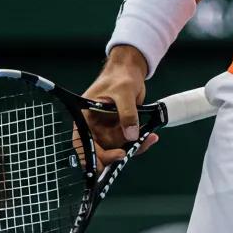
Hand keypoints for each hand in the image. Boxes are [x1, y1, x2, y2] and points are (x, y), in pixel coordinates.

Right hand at [81, 46, 157, 170]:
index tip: (104, 163)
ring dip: (133, 147)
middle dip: (114, 154)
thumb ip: (127, 113)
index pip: (82, 142)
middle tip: (125, 154)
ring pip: (117, 147)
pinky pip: (128, 141)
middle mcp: (95, 126)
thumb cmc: (120, 76)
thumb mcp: (124, 91)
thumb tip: (131, 136)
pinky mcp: (121, 128)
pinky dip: (139, 142)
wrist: (132, 70)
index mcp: (86, 117)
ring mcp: (108, 129)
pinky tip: (150, 137)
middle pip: (100, 149)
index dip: (91, 155)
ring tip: (148, 138)